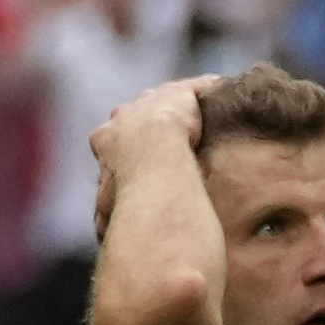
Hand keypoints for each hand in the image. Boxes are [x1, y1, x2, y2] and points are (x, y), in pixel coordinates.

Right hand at [90, 74, 219, 241]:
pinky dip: (207, 90)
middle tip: (171, 131)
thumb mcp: (112, 207)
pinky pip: (197, 90)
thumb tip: (102, 235)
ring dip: (178, 102)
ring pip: (165, 99)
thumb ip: (107, 214)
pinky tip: (221, 92)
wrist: (153, 158)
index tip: (140, 157)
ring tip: (198, 109)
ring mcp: (152, 102)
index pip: (114, 138)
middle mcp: (124, 116)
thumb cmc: (133, 191)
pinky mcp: (181, 94)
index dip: (128, 147)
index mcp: (106, 140)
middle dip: (150, 120)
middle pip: (138, 114)